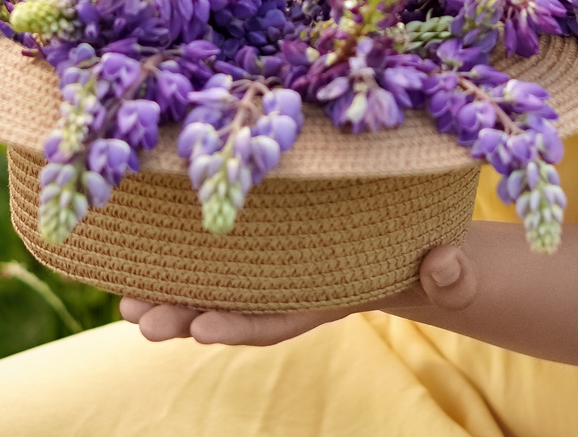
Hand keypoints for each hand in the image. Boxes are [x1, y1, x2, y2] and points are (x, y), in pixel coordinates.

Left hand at [119, 243, 480, 345]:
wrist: (420, 251)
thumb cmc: (437, 257)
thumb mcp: (451, 265)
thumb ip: (451, 272)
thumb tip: (447, 263)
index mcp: (334, 294)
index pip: (283, 316)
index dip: (244, 324)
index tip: (205, 329)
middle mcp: (297, 288)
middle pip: (236, 310)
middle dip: (187, 318)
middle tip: (140, 321)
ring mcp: (279, 271)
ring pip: (218, 290)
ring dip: (172, 299)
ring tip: (126, 304)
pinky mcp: (269, 248)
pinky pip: (221, 262)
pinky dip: (184, 269)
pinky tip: (143, 268)